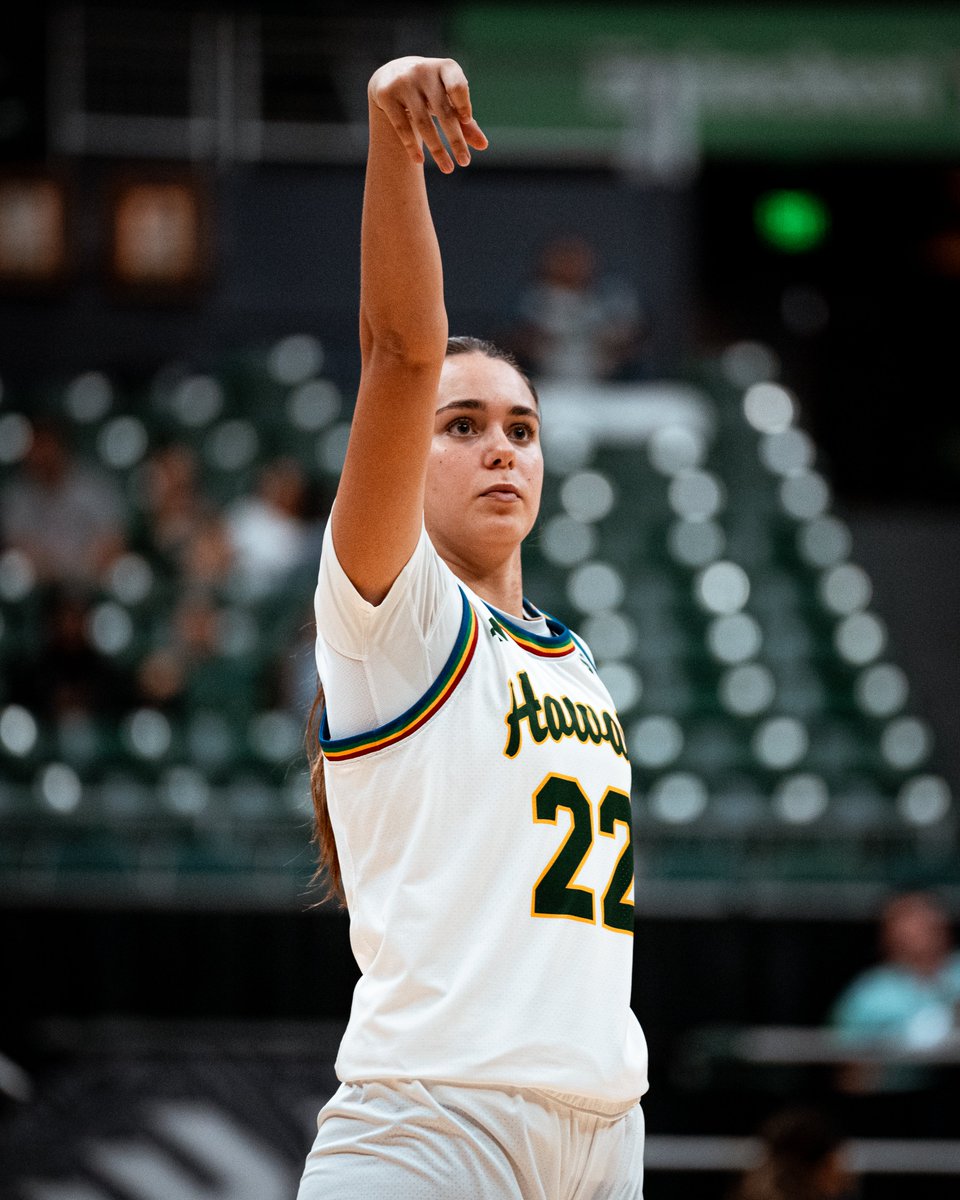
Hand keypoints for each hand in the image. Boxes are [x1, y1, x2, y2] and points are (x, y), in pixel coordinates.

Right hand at [368, 56, 488, 172]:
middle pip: (442, 110)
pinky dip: (411, 145)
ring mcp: (403, 82)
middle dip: (455, 139)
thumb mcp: (448, 100)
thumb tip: (484, 146)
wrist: (391, 75)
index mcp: (445, 68)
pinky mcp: (386, 94)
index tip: (467, 121)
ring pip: (422, 122)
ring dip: (437, 149)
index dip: (463, 103)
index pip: (457, 85)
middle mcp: (423, 71)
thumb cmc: (430, 91)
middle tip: (465, 162)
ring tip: (448, 168)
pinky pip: (401, 125)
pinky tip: (419, 161)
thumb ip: (465, 121)